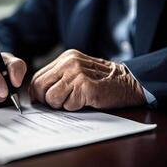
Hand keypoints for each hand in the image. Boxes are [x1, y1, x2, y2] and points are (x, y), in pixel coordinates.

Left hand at [29, 49, 145, 110]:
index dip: (36, 93)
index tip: (42, 102)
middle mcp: (69, 63)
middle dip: (46, 101)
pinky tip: (86, 101)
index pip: (37, 78)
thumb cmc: (102, 81)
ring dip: (62, 105)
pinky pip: (68, 105)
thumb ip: (60, 78)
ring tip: (77, 100)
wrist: (130, 82)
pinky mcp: (86, 86)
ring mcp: (77, 73)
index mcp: (66, 58)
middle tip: (61, 103)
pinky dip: (75, 107)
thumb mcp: (78, 72)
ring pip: (51, 98)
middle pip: (39, 87)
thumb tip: (38, 95)